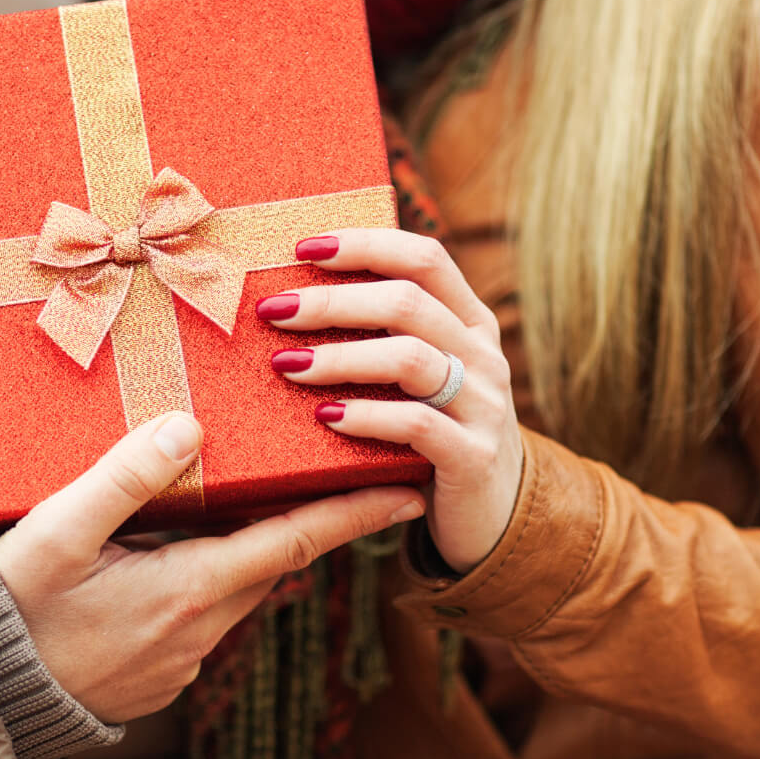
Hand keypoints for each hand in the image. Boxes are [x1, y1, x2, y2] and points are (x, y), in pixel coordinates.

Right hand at [0, 412, 423, 723]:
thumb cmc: (16, 602)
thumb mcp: (60, 529)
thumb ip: (125, 475)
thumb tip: (190, 427)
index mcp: (189, 588)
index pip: (295, 540)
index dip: (355, 514)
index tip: (408, 491)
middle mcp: (199, 629)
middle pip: (272, 561)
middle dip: (301, 519)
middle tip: (320, 470)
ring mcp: (181, 659)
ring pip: (236, 589)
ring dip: (246, 548)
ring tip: (240, 498)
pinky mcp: (159, 673)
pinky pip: (203, 615)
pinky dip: (208, 578)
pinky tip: (172, 553)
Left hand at [260, 230, 523, 572]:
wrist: (488, 514)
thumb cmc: (430, 432)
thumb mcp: (417, 377)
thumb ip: (380, 337)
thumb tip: (290, 300)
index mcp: (468, 322)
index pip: (424, 259)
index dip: (365, 244)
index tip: (303, 249)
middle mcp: (482, 355)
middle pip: (407, 302)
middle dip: (332, 302)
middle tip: (272, 311)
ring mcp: (485, 406)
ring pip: (410, 359)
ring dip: (340, 358)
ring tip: (286, 365)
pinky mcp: (474, 458)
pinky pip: (417, 426)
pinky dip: (366, 416)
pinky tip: (325, 417)